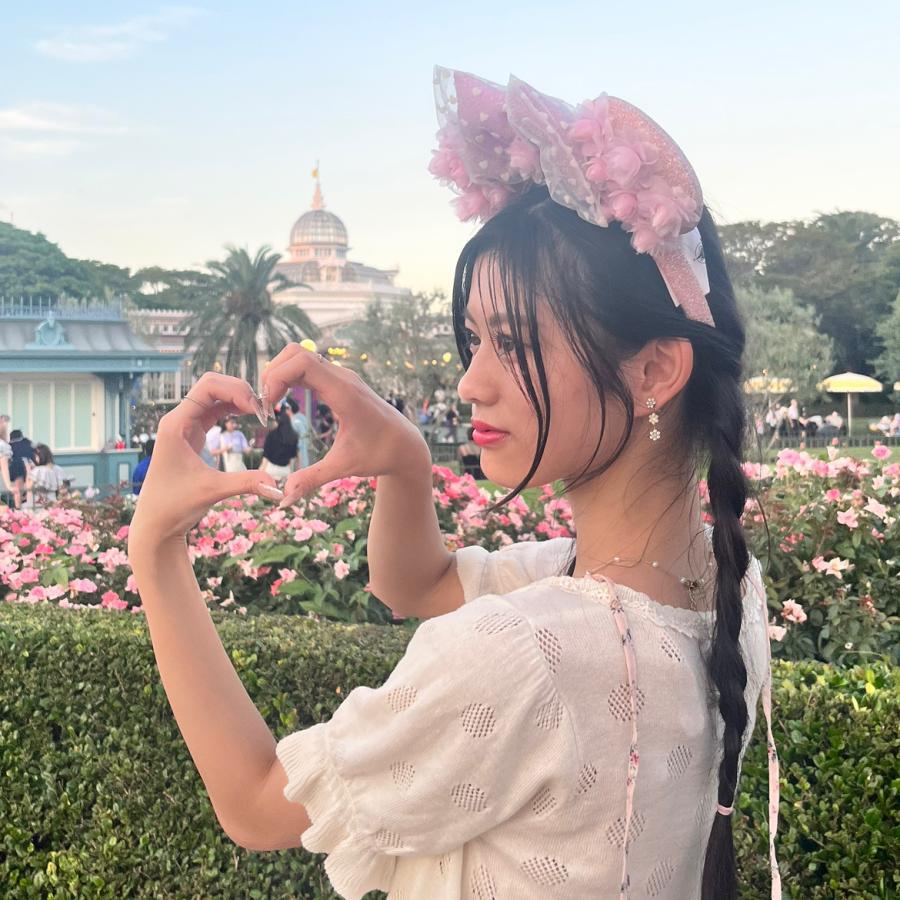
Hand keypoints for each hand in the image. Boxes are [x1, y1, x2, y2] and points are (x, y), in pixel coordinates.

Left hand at [128, 374, 283, 549]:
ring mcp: (185, 425)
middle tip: (263, 411)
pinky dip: (234, 408)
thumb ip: (247, 483)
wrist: (156, 523)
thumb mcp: (213, 491)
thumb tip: (279, 487)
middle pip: (212, 385)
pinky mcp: (192, 435)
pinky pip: (215, 410)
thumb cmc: (175, 506)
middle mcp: (178, 419)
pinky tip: (250, 416)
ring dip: (238, 398)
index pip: (209, 388)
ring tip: (261, 414)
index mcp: (176, 424)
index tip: (258, 412)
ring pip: (215, 396)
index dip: (237, 391)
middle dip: (240, 391)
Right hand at [260, 344, 430, 506]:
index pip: (302, 363)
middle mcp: (343, 378)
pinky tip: (284, 400)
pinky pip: (308, 366)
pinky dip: (290, 376)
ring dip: (280, 373)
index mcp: (345, 393)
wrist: (405, 445)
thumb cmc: (379, 455)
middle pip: (296, 353)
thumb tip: (282, 498)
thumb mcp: (344, 467)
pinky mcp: (340, 381)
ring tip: (272, 403)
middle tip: (266, 405)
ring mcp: (342, 376)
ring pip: (300, 356)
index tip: (269, 408)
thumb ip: (311, 480)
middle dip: (273, 374)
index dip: (277, 378)